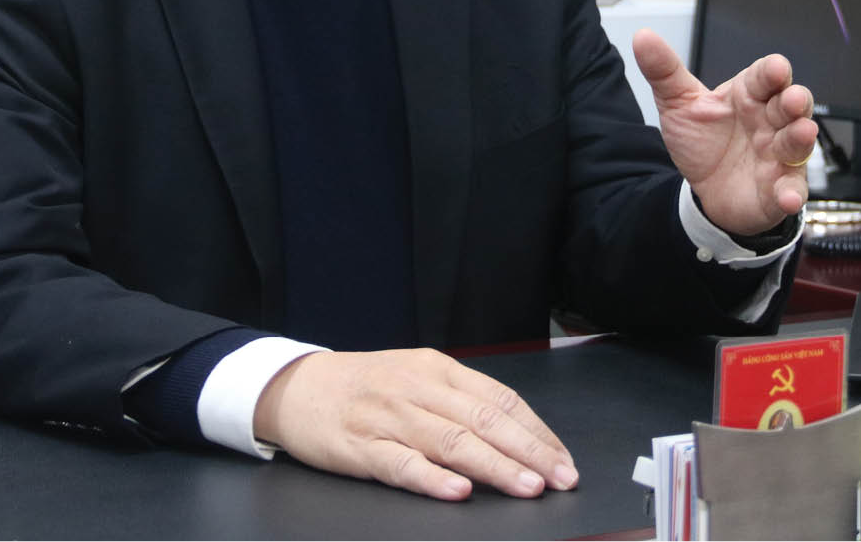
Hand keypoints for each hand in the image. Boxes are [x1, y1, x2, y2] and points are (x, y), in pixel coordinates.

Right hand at [253, 347, 577, 500]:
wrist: (297, 386)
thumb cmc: (365, 385)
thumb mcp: (414, 376)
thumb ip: (458, 400)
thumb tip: (516, 433)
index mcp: (435, 368)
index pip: (497, 398)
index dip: (535, 430)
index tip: (563, 458)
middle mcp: (416, 387)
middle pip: (482, 419)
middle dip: (528, 451)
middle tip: (561, 478)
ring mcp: (388, 416)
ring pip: (450, 441)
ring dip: (493, 466)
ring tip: (527, 487)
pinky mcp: (360, 447)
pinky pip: (401, 464)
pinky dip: (432, 478)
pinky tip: (457, 492)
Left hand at [633, 28, 816, 235]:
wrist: (702, 187)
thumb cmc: (700, 140)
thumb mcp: (678, 103)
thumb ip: (663, 71)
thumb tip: (643, 37)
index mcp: (747, 95)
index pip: (764, 77)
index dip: (772, 72)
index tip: (775, 68)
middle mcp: (769, 122)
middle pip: (790, 106)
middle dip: (795, 100)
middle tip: (792, 99)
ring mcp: (778, 154)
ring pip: (797, 143)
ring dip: (801, 138)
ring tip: (802, 133)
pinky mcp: (779, 187)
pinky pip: (791, 188)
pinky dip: (791, 192)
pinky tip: (787, 197)